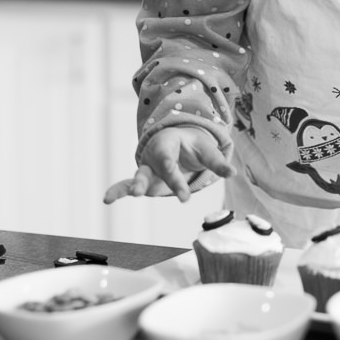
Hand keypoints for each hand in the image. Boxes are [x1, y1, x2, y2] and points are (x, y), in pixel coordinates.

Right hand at [103, 127, 235, 203]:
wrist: (179, 140)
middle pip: (150, 169)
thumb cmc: (193, 145)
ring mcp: (147, 167)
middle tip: (142, 194)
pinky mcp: (143, 178)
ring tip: (116, 197)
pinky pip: (126, 184)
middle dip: (146, 181)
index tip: (184, 198)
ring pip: (138, 177)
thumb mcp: (206, 150)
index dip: (175, 180)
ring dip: (131, 186)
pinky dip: (117, 191)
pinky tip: (107, 199)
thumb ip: (217, 162)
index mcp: (167, 144)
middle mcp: (153, 155)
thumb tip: (232, 173)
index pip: (169, 162)